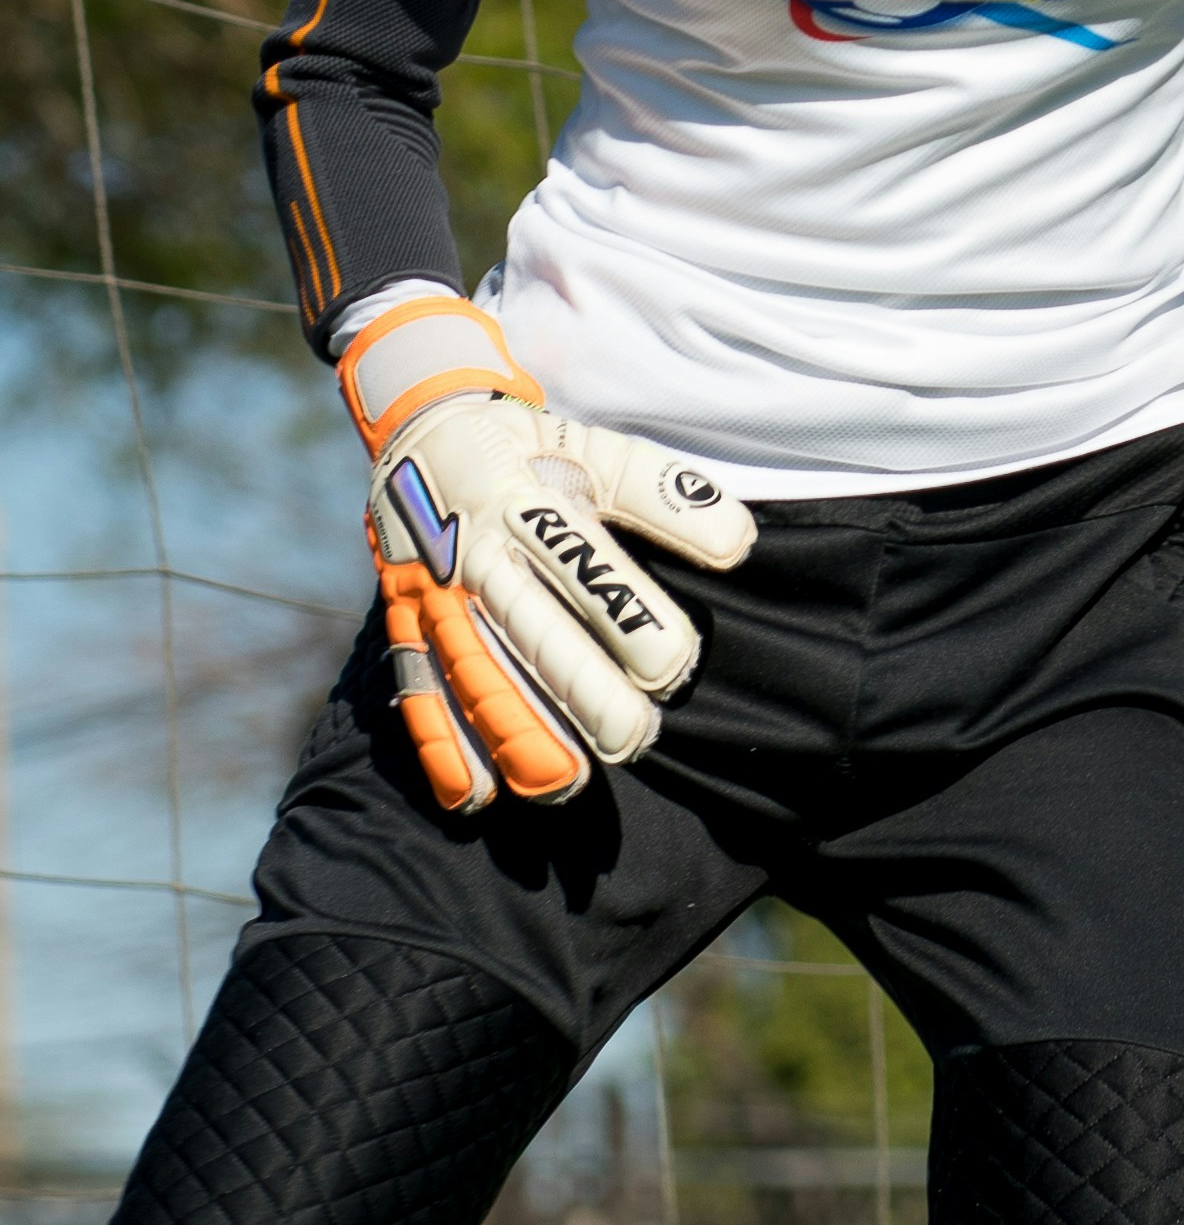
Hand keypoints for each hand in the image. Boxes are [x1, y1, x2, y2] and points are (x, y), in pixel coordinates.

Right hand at [337, 287, 754, 815]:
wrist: (418, 427)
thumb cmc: (531, 450)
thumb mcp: (597, 451)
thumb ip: (666, 495)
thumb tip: (740, 544)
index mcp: (521, 500)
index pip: (578, 561)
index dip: (626, 612)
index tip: (676, 663)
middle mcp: (470, 550)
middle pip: (525, 626)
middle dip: (577, 686)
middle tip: (634, 736)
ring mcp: (428, 591)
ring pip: (470, 669)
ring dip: (514, 729)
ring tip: (566, 782)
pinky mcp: (402, 622)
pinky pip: (414, 688)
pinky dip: (440, 746)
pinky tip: (475, 796)